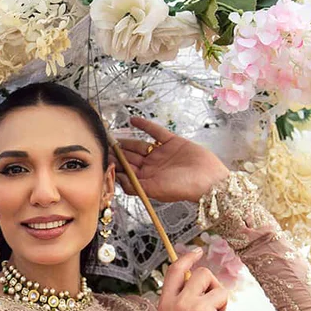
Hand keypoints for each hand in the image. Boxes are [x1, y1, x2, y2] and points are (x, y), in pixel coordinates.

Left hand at [114, 116, 228, 203]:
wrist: (208, 179)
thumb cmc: (183, 188)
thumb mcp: (154, 190)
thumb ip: (135, 186)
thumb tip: (117, 180)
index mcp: (148, 179)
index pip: (127, 171)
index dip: (115, 164)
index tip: (102, 158)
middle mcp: (153, 167)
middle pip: (131, 157)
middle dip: (118, 152)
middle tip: (104, 144)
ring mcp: (162, 153)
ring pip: (139, 145)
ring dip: (127, 140)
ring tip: (113, 135)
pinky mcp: (172, 141)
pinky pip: (155, 131)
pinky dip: (144, 125)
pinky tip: (132, 120)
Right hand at [158, 249, 234, 310]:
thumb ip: (179, 303)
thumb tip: (198, 285)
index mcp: (166, 303)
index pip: (176, 270)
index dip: (188, 258)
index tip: (198, 252)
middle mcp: (180, 303)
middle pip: (204, 275)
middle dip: (214, 286)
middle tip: (214, 303)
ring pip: (221, 292)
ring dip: (222, 307)